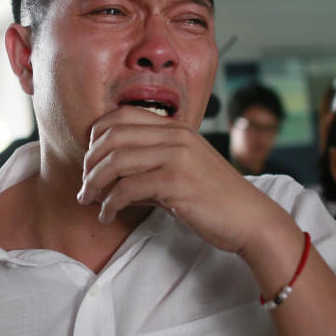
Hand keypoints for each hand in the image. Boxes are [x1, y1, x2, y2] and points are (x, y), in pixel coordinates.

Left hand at [78, 106, 296, 258]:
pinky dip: (110, 203)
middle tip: (85, 187)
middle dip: (89, 164)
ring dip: (94, 184)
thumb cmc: (216, 200)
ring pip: (115, 161)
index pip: (121, 116)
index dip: (96, 137)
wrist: (251, 219)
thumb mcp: (183, 171)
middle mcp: (176, 136)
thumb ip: (150, 167)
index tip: (90, 162)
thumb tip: (110, 179)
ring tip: (89, 201)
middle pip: (112, 137)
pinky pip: (127, 188)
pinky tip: (108, 215)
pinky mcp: (176, 182)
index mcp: (177, 128)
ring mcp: (177, 157)